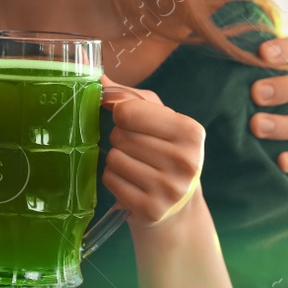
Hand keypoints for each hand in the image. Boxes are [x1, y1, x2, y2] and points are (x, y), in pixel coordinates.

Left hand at [100, 82, 203, 228]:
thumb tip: (97, 77)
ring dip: (116, 160)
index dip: (121, 114)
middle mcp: (185, 161)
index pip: (130, 111)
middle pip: (121, 135)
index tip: (130, 121)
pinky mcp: (151, 209)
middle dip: (120, 138)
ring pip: (114, 158)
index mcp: (191, 132)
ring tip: (133, 165)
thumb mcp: (160, 119)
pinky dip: (113, 179)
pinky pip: (111, 181)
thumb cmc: (166, 152)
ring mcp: (169, 189)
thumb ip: (130, 96)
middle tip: (135, 148)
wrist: (179, 207)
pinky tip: (130, 182)